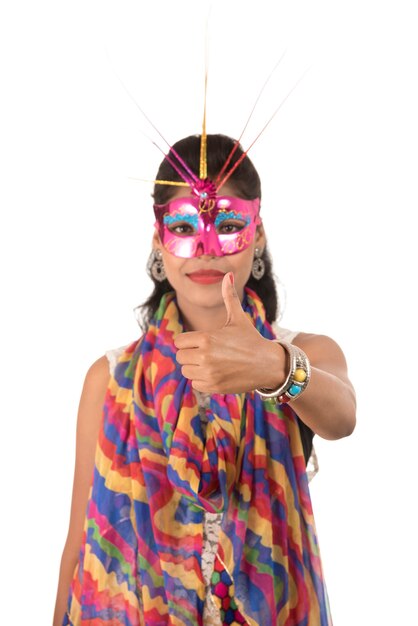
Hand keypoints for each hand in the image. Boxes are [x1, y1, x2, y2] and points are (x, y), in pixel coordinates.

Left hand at [173, 272, 286, 392]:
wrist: (268, 364)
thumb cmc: (251, 339)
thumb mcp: (238, 318)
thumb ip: (228, 297)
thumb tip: (227, 274)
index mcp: (206, 338)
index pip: (179, 342)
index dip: (188, 341)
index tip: (200, 342)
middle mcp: (205, 356)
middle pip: (180, 357)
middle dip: (191, 354)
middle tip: (208, 353)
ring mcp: (209, 373)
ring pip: (186, 371)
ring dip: (196, 368)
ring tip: (213, 363)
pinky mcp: (213, 387)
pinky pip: (195, 384)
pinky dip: (203, 380)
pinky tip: (217, 373)